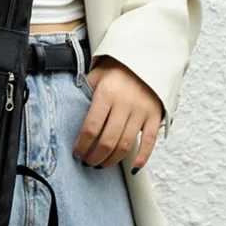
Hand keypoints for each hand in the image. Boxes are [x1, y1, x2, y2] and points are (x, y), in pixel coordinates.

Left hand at [72, 57, 163, 172]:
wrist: (146, 58)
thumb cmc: (116, 69)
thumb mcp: (96, 75)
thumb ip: (84, 92)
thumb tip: (70, 111)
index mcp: (106, 93)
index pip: (91, 127)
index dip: (82, 145)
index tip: (77, 152)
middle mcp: (124, 103)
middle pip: (108, 141)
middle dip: (95, 156)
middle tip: (88, 162)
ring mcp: (142, 111)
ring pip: (126, 145)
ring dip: (112, 159)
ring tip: (102, 164)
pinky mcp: (155, 116)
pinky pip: (149, 141)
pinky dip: (142, 157)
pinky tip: (132, 167)